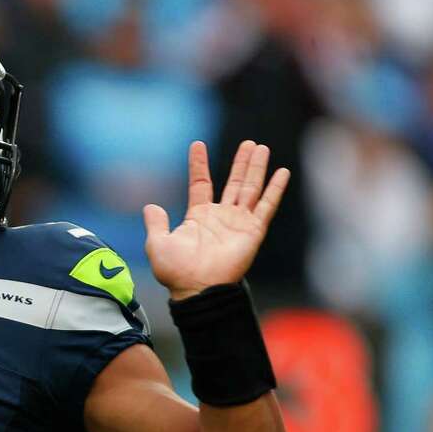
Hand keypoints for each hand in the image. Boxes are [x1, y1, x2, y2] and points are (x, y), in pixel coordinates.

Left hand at [142, 140, 289, 300]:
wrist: (197, 288)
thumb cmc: (176, 271)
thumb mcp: (158, 244)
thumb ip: (156, 224)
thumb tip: (150, 206)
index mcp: (199, 217)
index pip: (201, 184)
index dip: (199, 165)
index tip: (197, 144)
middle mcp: (221, 216)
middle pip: (233, 182)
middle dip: (241, 163)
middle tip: (248, 143)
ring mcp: (238, 222)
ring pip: (250, 188)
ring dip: (256, 168)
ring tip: (261, 147)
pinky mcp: (253, 231)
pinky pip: (266, 206)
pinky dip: (275, 189)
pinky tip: (282, 172)